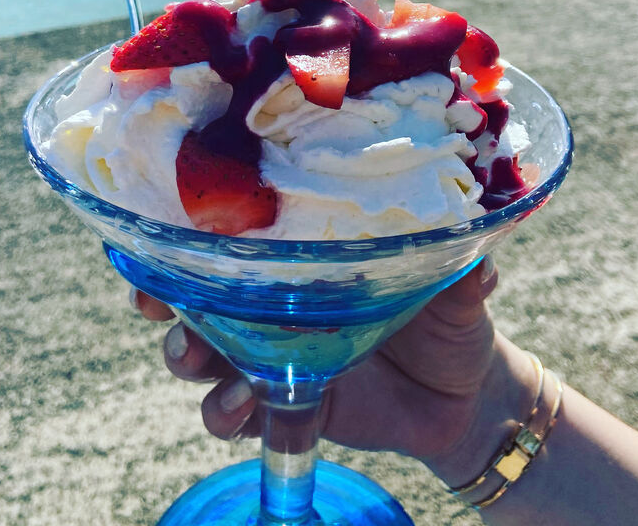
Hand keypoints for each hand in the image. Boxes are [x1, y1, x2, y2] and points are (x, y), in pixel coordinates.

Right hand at [130, 257, 522, 480]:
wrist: (463, 396)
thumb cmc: (452, 320)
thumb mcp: (455, 293)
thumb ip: (457, 276)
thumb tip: (478, 259)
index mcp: (308, 258)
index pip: (239, 236)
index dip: (194, 231)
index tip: (167, 225)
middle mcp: (278, 300)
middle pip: (198, 291)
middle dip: (166, 295)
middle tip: (159, 301)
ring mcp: (273, 352)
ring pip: (201, 351)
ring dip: (185, 354)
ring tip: (197, 357)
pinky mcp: (281, 401)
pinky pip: (231, 411)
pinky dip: (223, 410)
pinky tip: (241, 405)